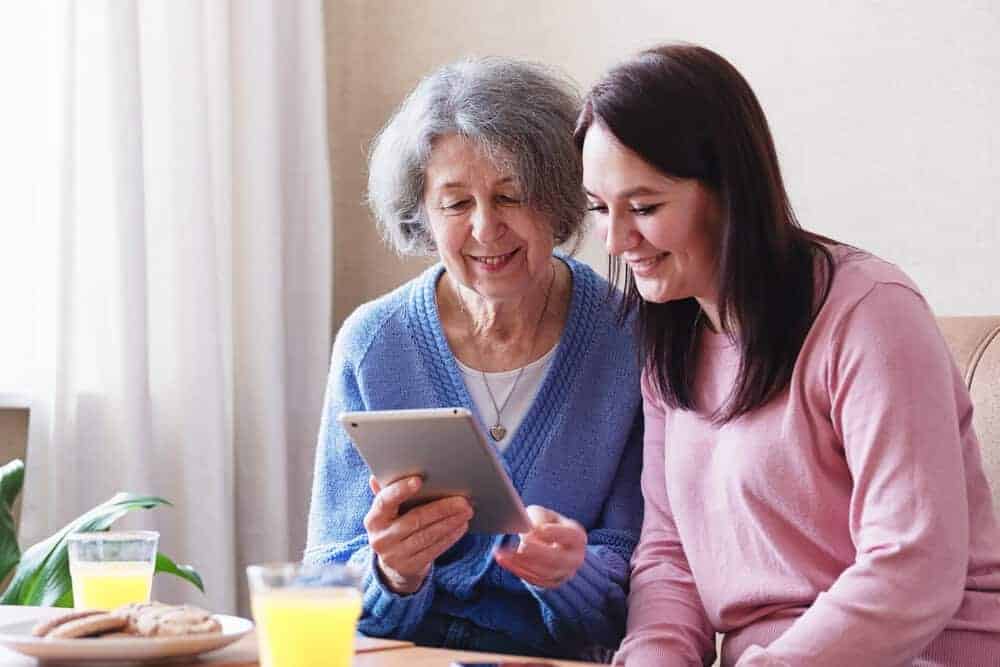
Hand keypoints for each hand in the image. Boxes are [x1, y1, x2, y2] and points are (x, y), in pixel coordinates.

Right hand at [364, 475, 473, 594]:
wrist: (393, 564)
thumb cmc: (395, 526)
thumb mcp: (388, 512)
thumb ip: (388, 493)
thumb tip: (377, 475)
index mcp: (374, 518)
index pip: (385, 501)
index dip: (400, 490)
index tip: (419, 480)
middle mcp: (381, 538)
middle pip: (415, 519)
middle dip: (441, 508)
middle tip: (463, 500)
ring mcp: (395, 555)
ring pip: (427, 535)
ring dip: (450, 522)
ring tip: (467, 511)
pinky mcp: (410, 567)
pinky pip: (434, 549)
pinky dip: (450, 536)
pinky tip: (461, 526)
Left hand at [494, 505, 585, 588]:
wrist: (552, 545)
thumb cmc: (547, 525)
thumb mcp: (544, 514)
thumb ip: (538, 518)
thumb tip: (529, 529)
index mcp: (577, 537)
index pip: (570, 536)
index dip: (554, 533)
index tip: (537, 529)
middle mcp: (575, 558)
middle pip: (558, 558)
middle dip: (538, 552)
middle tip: (522, 545)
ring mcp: (564, 573)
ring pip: (544, 572)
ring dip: (522, 563)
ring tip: (504, 553)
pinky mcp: (551, 583)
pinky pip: (534, 580)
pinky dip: (517, 570)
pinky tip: (504, 560)